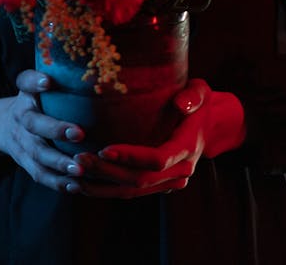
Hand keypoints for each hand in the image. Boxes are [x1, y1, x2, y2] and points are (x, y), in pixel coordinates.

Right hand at [0, 69, 84, 192]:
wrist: (0, 126)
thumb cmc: (32, 102)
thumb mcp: (35, 86)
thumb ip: (53, 79)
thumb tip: (90, 72)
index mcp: (25, 94)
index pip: (26, 82)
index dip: (35, 81)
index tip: (48, 82)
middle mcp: (21, 117)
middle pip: (34, 124)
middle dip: (56, 130)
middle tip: (79, 133)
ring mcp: (20, 142)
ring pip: (37, 154)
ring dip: (58, 164)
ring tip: (79, 170)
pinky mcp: (24, 161)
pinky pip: (39, 174)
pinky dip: (56, 182)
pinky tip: (75, 186)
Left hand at [74, 79, 245, 198]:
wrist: (212, 126)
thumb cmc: (201, 102)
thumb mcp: (201, 92)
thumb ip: (193, 97)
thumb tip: (181, 104)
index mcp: (188, 148)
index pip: (156, 159)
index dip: (130, 156)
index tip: (103, 147)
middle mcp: (180, 172)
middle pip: (139, 180)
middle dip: (107, 172)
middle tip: (78, 159)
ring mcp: (169, 182)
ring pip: (132, 191)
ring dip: (102, 186)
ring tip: (73, 177)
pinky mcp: (158, 185)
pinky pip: (130, 192)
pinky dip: (107, 190)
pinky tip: (83, 185)